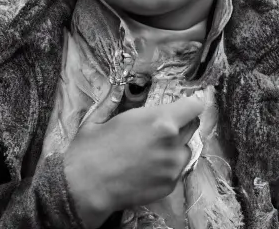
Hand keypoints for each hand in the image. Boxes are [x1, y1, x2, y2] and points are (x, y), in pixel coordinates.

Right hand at [63, 81, 204, 228]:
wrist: (85, 187)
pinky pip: (176, 170)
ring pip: (185, 150)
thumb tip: (115, 91)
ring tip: (150, 152)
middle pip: (192, 127)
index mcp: (159, 121)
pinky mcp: (170, 186)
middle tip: (158, 129)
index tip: (181, 106)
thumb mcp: (99, 119)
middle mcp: (172, 143)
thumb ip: (114, 103)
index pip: (193, 107)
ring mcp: (173, 167)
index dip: (188, 105)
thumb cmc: (89, 149)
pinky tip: (145, 169)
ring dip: (174, 147)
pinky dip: (166, 167)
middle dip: (180, 124)